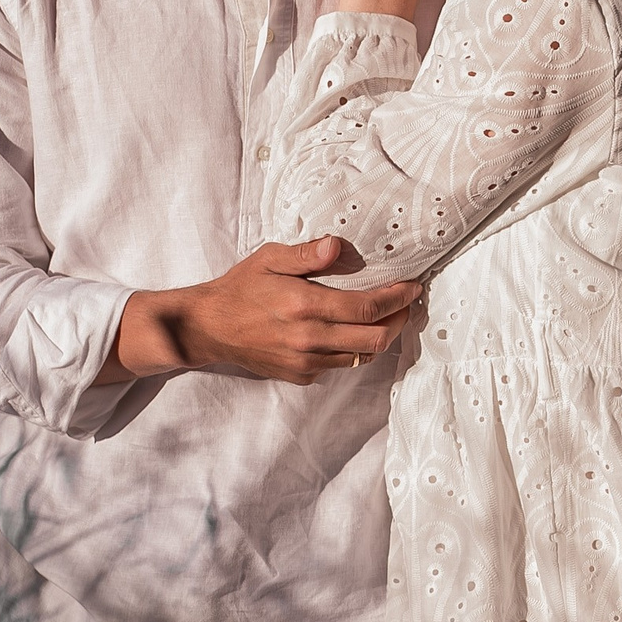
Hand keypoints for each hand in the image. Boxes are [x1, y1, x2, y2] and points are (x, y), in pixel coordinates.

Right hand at [103, 237, 420, 384]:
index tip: (413, 287)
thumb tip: (337, 245)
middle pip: (375, 339)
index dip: (398, 298)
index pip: (367, 308)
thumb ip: (305, 254)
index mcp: (304, 306)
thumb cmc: (240, 288)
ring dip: (379, 337)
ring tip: (386, 316)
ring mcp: (305, 362)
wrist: (208, 328)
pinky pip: (340, 365)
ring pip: (362, 356)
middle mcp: (308, 339)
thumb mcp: (268, 259)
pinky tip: (350, 331)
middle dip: (399, 320)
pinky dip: (353, 349)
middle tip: (405, 303)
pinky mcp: (300, 375)